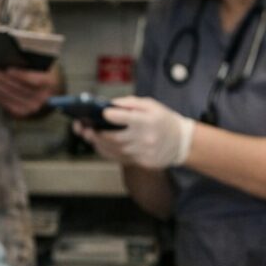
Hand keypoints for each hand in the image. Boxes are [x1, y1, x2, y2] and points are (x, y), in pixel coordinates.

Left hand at [0, 66, 61, 117]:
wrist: (49, 93)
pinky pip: (6, 102)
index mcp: (49, 83)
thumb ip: (29, 63)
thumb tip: (8, 58)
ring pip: (9, 96)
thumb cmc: (41, 73)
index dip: (20, 75)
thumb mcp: (41, 66)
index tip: (8, 69)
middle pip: (18, 88)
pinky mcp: (21, 112)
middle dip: (1, 79)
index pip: (33, 79)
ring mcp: (31, 107)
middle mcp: (41, 98)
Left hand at [75, 96, 194, 169]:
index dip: (110, 116)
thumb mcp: (152, 105)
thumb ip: (130, 103)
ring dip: (98, 143)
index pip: (125, 118)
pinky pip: (119, 158)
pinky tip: (100, 145)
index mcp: (148, 121)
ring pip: (114, 150)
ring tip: (89, 135)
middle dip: (96, 133)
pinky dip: (107, 151)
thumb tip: (110, 105)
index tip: (101, 113)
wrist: (181, 143)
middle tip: (84, 128)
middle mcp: (145, 138)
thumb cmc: (164, 120)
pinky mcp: (141, 162)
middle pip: (114, 138)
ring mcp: (143, 153)